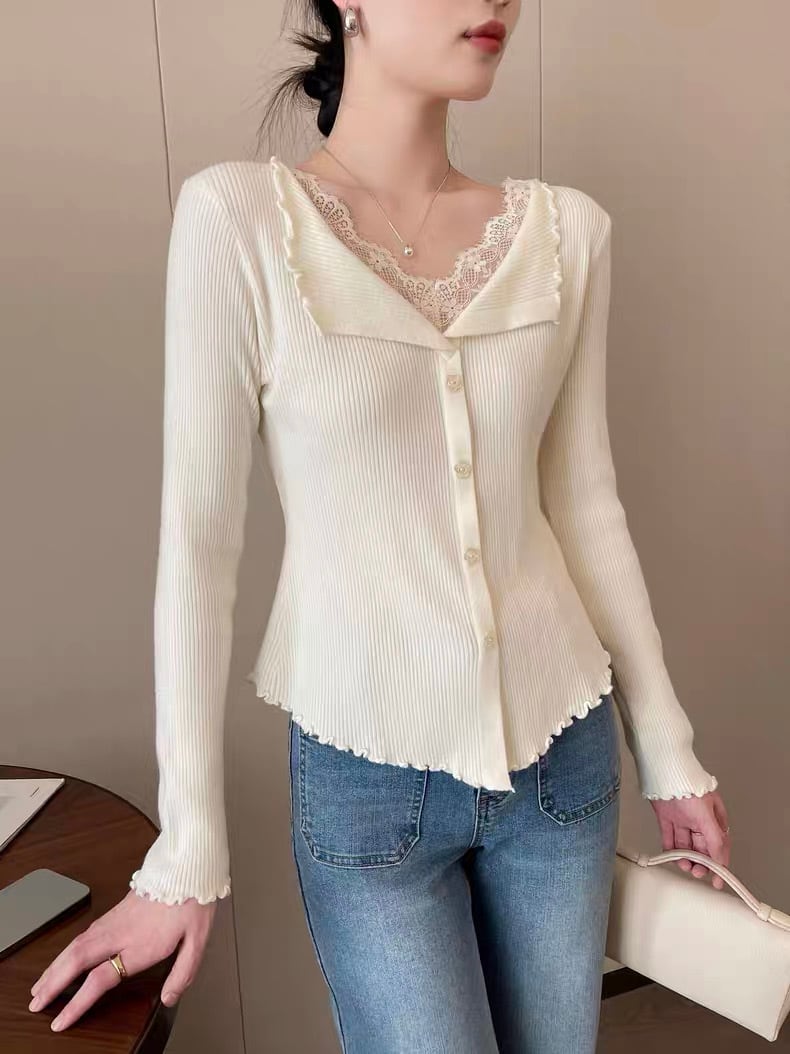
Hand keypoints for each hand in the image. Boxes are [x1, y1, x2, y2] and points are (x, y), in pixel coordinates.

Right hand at [28, 889, 217, 1031]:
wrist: (186, 866)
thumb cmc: (192, 900)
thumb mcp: (198, 941)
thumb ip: (183, 972)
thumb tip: (168, 998)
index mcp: (139, 944)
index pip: (99, 979)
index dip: (77, 1003)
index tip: (60, 1021)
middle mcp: (120, 932)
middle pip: (76, 960)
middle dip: (53, 984)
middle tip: (36, 1003)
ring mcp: (114, 920)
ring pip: (75, 945)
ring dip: (55, 967)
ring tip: (40, 986)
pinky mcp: (114, 911)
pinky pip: (83, 934)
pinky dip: (66, 950)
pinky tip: (62, 959)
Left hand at [649, 788, 730, 890]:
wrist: (664, 772)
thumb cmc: (688, 786)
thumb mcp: (706, 816)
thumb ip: (715, 839)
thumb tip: (721, 861)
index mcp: (714, 818)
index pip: (720, 846)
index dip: (720, 865)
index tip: (718, 881)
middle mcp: (699, 820)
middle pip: (702, 848)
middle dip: (700, 862)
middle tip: (695, 871)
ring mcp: (683, 819)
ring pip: (685, 845)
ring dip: (685, 857)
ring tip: (682, 864)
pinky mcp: (667, 818)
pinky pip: (670, 838)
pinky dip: (670, 849)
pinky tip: (669, 856)